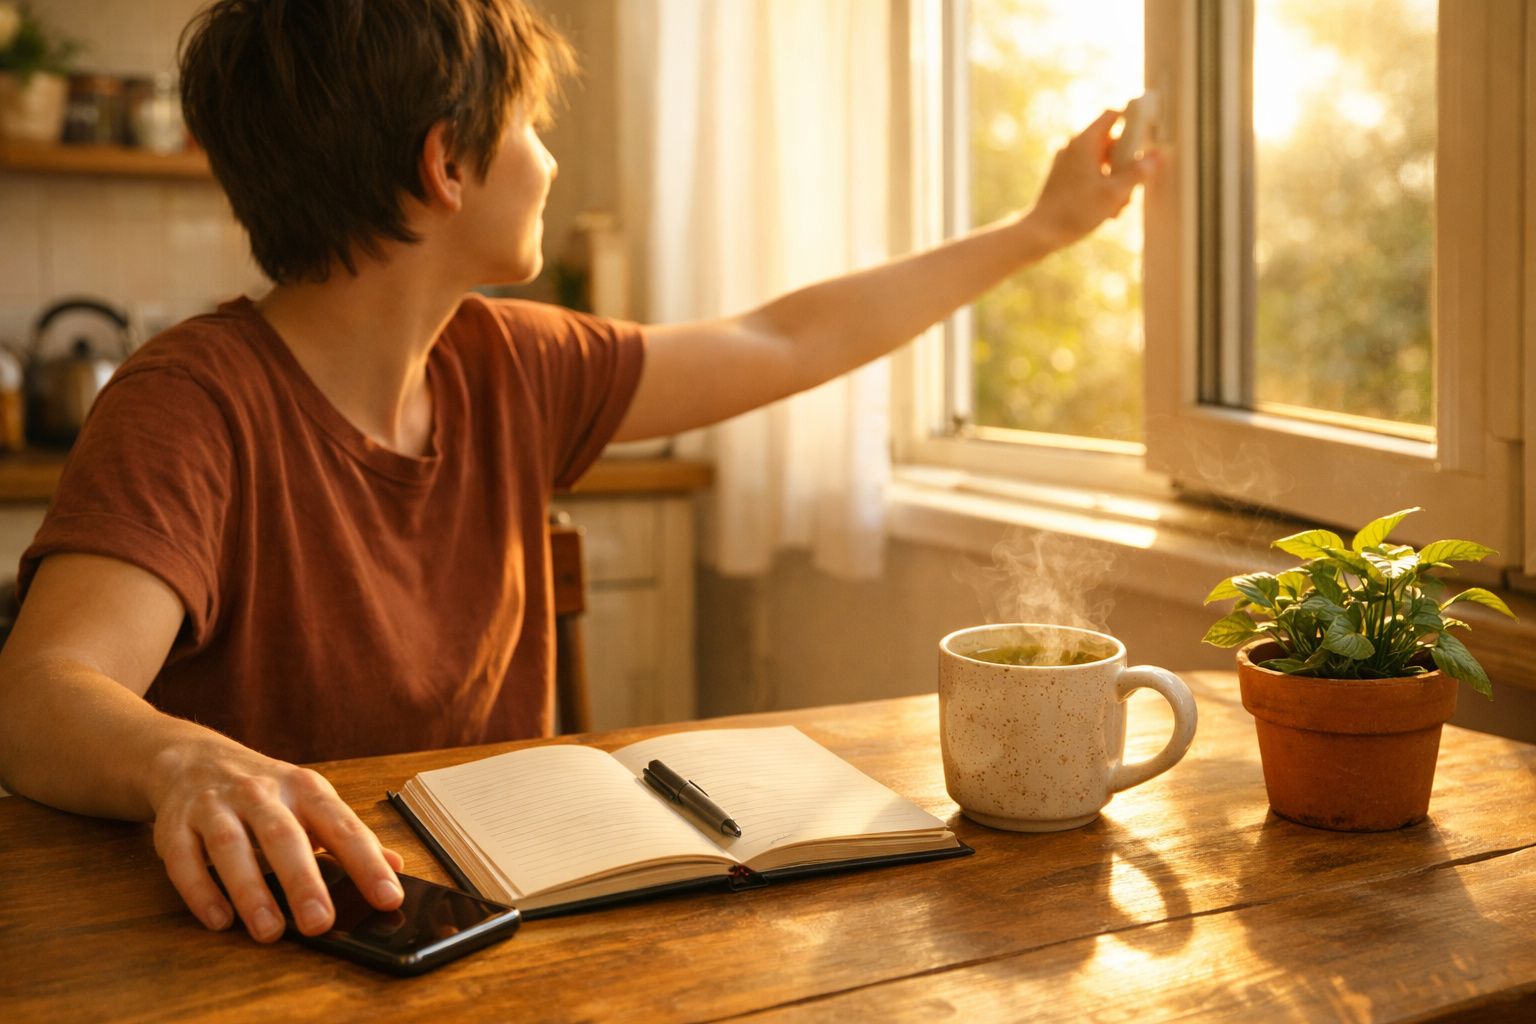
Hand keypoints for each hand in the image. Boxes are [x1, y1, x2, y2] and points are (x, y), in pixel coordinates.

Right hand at [147, 738, 405, 942]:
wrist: (193, 759)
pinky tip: (219, 920)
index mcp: (305, 789)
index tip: (388, 898)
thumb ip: (348, 838)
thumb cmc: (265, 792)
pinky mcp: (175, 824)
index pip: (342, 826)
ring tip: (270, 931)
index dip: (367, 862)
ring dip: (250, 890)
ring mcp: (215, 806)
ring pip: (231, 845)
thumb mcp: (311, 803)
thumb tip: (396, 867)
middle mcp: (261, 793)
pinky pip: (184, 857)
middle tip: (320, 924)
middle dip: (303, 880)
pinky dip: (200, 889)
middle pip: (284, 835)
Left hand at [1027, 107, 1159, 250]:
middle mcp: (1073, 147)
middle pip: (1111, 143)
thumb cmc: (1076, 211)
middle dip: (1126, 165)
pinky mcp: (1062, 177)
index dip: (1133, 121)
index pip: (1113, 114)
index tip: (1146, 136)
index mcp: (1084, 142)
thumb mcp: (1114, 192)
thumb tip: (1158, 155)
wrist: (1040, 233)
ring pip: (1102, 163)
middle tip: (1132, 188)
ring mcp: (1066, 162)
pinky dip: (1101, 188)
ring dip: (1116, 182)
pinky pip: (1089, 174)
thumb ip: (1138, 172)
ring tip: (1118, 207)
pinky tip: (1106, 212)